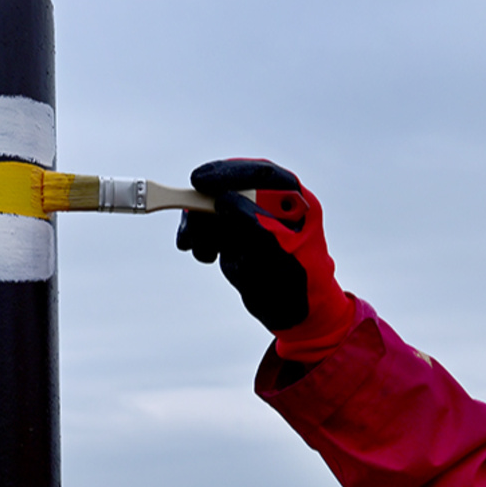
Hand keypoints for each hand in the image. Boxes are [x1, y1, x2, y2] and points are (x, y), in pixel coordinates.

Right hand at [176, 158, 353, 361]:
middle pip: (230, 186)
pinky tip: (203, 254)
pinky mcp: (234, 232)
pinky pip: (208, 224)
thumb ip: (254, 224)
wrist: (292, 313)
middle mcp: (270, 204)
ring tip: (198, 250)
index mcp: (293, 202)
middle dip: (205, 203)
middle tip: (188, 217)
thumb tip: (224, 200)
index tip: (199, 182)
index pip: (261, 174)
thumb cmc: (296, 285)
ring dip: (199, 224)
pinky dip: (198, 236)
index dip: (228, 173)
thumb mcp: (278, 256)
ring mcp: (250, 216)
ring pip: (213, 204)